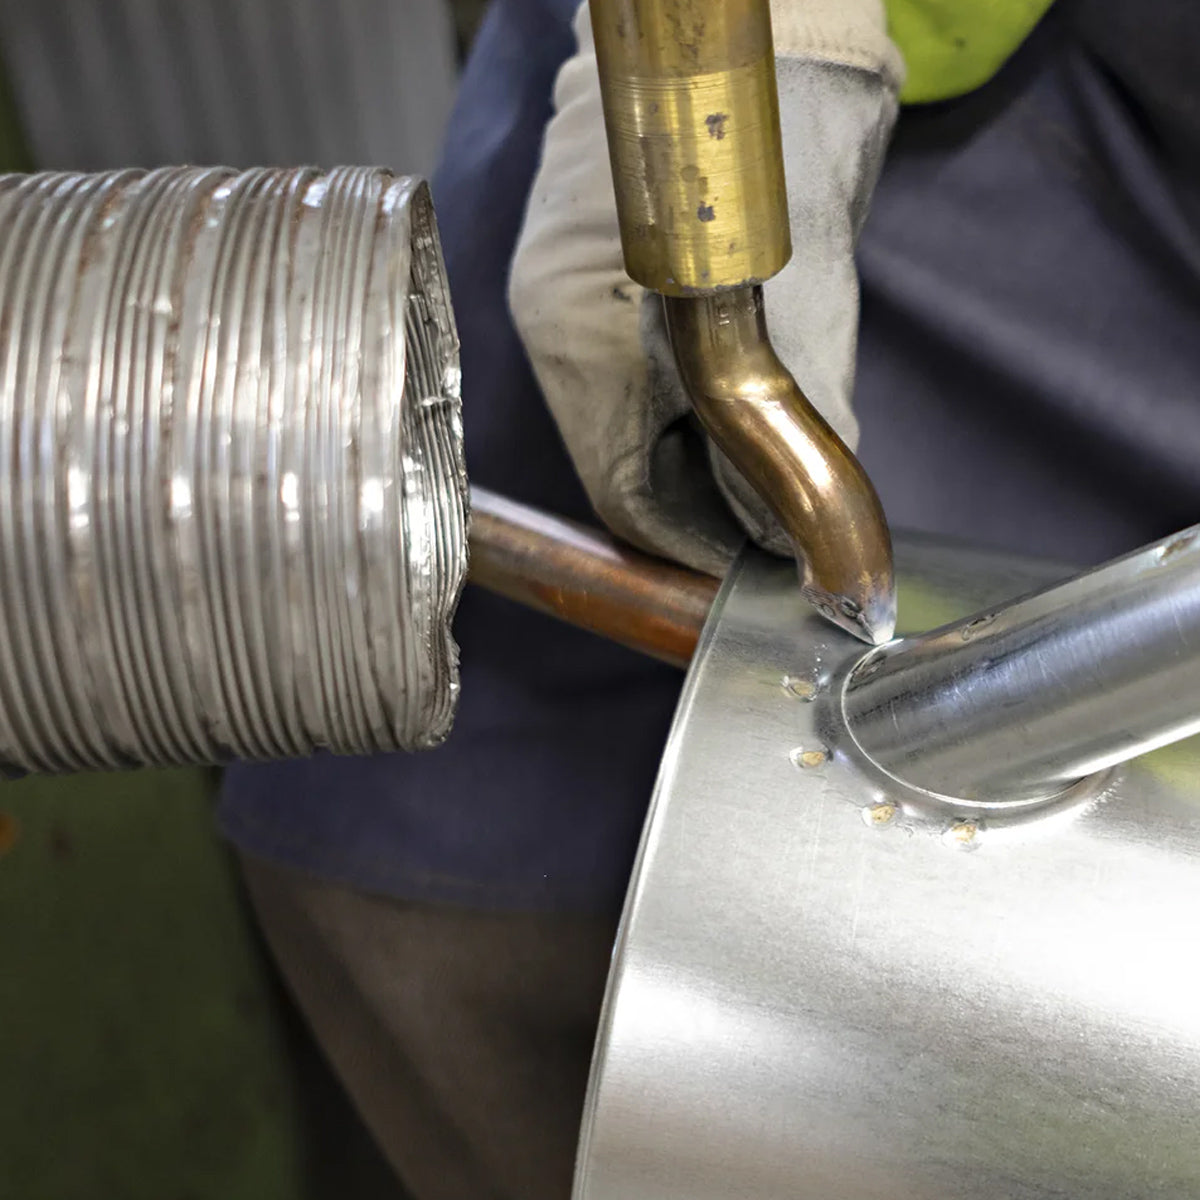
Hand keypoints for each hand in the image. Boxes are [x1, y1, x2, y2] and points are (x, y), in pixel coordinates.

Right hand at [509, 0, 901, 576]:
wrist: (765, 32)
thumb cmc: (779, 137)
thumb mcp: (810, 287)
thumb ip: (801, 415)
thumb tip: (794, 522)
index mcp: (581, 332)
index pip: (626, 495)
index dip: (694, 549)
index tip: (754, 572)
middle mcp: (555, 326)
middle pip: (621, 467)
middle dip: (699, 511)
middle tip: (772, 533)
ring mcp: (565, 304)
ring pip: (628, 431)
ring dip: (696, 465)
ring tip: (762, 479)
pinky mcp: (589, 288)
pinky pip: (630, 387)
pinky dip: (684, 419)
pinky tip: (731, 420)